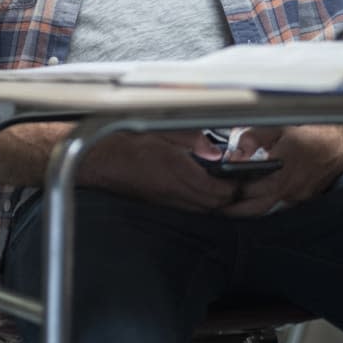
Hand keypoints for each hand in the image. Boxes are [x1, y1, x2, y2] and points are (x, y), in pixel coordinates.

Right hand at [77, 130, 242, 211]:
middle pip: (213, 205)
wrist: (102, 160)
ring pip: (202, 210)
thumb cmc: (129, 143)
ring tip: (223, 188)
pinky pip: (189, 209)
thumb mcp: (164, 131)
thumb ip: (192, 140)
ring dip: (216, 202)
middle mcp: (174, 190)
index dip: (233, 187)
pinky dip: (201, 204)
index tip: (240, 178)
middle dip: (229, 197)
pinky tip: (202, 192)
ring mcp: (167, 200)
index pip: (216, 190)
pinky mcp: (160, 203)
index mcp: (177, 170)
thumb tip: (214, 150)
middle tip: (237, 184)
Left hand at [219, 123, 342, 216]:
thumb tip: (235, 153)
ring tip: (234, 198)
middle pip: (258, 206)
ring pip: (270, 204)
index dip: (232, 193)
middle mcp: (294, 186)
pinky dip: (270, 197)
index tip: (217, 195)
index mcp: (285, 167)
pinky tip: (260, 190)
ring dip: (253, 203)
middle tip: (219, 207)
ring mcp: (301, 195)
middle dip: (237, 208)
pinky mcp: (307, 197)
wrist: (341, 138)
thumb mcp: (279, 125)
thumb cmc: (311, 127)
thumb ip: (254, 138)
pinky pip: (283, 201)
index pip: (251, 190)